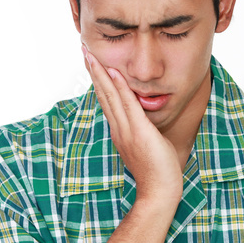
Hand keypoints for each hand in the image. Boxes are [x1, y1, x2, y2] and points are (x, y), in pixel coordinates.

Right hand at [82, 41, 182, 203]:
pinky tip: (114, 72)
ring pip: (110, 96)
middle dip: (94, 71)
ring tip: (91, 55)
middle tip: (84, 50)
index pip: (106, 100)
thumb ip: (143, 131)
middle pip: (103, 94)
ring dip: (101, 73)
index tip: (93, 63)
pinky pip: (128, 105)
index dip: (99, 80)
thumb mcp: (148, 146)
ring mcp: (126, 130)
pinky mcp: (139, 132)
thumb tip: (144, 123)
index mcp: (120, 131)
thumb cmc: (159, 172)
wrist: (159, 192)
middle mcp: (119, 128)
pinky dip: (120, 87)